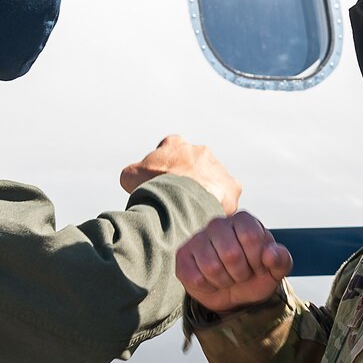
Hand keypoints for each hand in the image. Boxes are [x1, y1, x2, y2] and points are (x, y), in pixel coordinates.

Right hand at [120, 134, 241, 214]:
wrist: (179, 201)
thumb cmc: (153, 187)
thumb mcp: (130, 177)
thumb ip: (132, 174)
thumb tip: (131, 179)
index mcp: (175, 144)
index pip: (169, 148)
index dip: (163, 167)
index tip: (160, 182)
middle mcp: (200, 151)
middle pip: (193, 165)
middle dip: (187, 180)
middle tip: (178, 200)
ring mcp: (217, 167)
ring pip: (212, 181)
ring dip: (205, 192)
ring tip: (194, 212)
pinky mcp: (231, 186)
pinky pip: (228, 197)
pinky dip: (220, 206)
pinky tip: (209, 217)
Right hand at [176, 212, 292, 313]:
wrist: (234, 295)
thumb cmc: (255, 276)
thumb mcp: (275, 272)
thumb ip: (281, 260)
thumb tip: (270, 253)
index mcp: (243, 220)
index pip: (251, 236)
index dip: (257, 259)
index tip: (259, 266)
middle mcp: (218, 224)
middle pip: (231, 253)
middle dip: (241, 273)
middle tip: (242, 274)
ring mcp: (198, 239)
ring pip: (211, 266)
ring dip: (225, 281)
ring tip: (228, 278)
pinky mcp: (183, 257)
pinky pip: (196, 277)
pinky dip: (209, 287)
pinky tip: (212, 281)